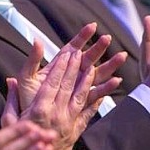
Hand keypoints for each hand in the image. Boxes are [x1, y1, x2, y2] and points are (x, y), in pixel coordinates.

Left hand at [10, 23, 125, 114]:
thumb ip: (32, 60)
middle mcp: (71, 75)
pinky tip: (116, 81)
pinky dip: (107, 87)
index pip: (73, 47)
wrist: (32, 124)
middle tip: (107, 38)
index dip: (83, 36)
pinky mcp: (82, 102)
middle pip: (88, 58)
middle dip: (99, 48)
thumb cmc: (28, 100)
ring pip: (97, 74)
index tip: (92, 26)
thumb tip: (36, 40)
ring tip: (122, 56)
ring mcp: (78, 88)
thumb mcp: (27, 78)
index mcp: (59, 66)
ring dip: (110, 65)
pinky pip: (97, 94)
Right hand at [11, 45, 121, 149]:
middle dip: (74, 67)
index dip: (60, 67)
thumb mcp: (8, 123)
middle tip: (81, 53)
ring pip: (81, 97)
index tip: (66, 53)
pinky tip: (104, 92)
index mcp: (39, 110)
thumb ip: (11, 100)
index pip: (52, 83)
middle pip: (67, 86)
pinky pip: (88, 113)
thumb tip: (10, 80)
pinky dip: (96, 102)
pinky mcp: (76, 131)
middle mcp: (57, 114)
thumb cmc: (19, 146)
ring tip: (94, 66)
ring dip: (88, 80)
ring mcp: (69, 122)